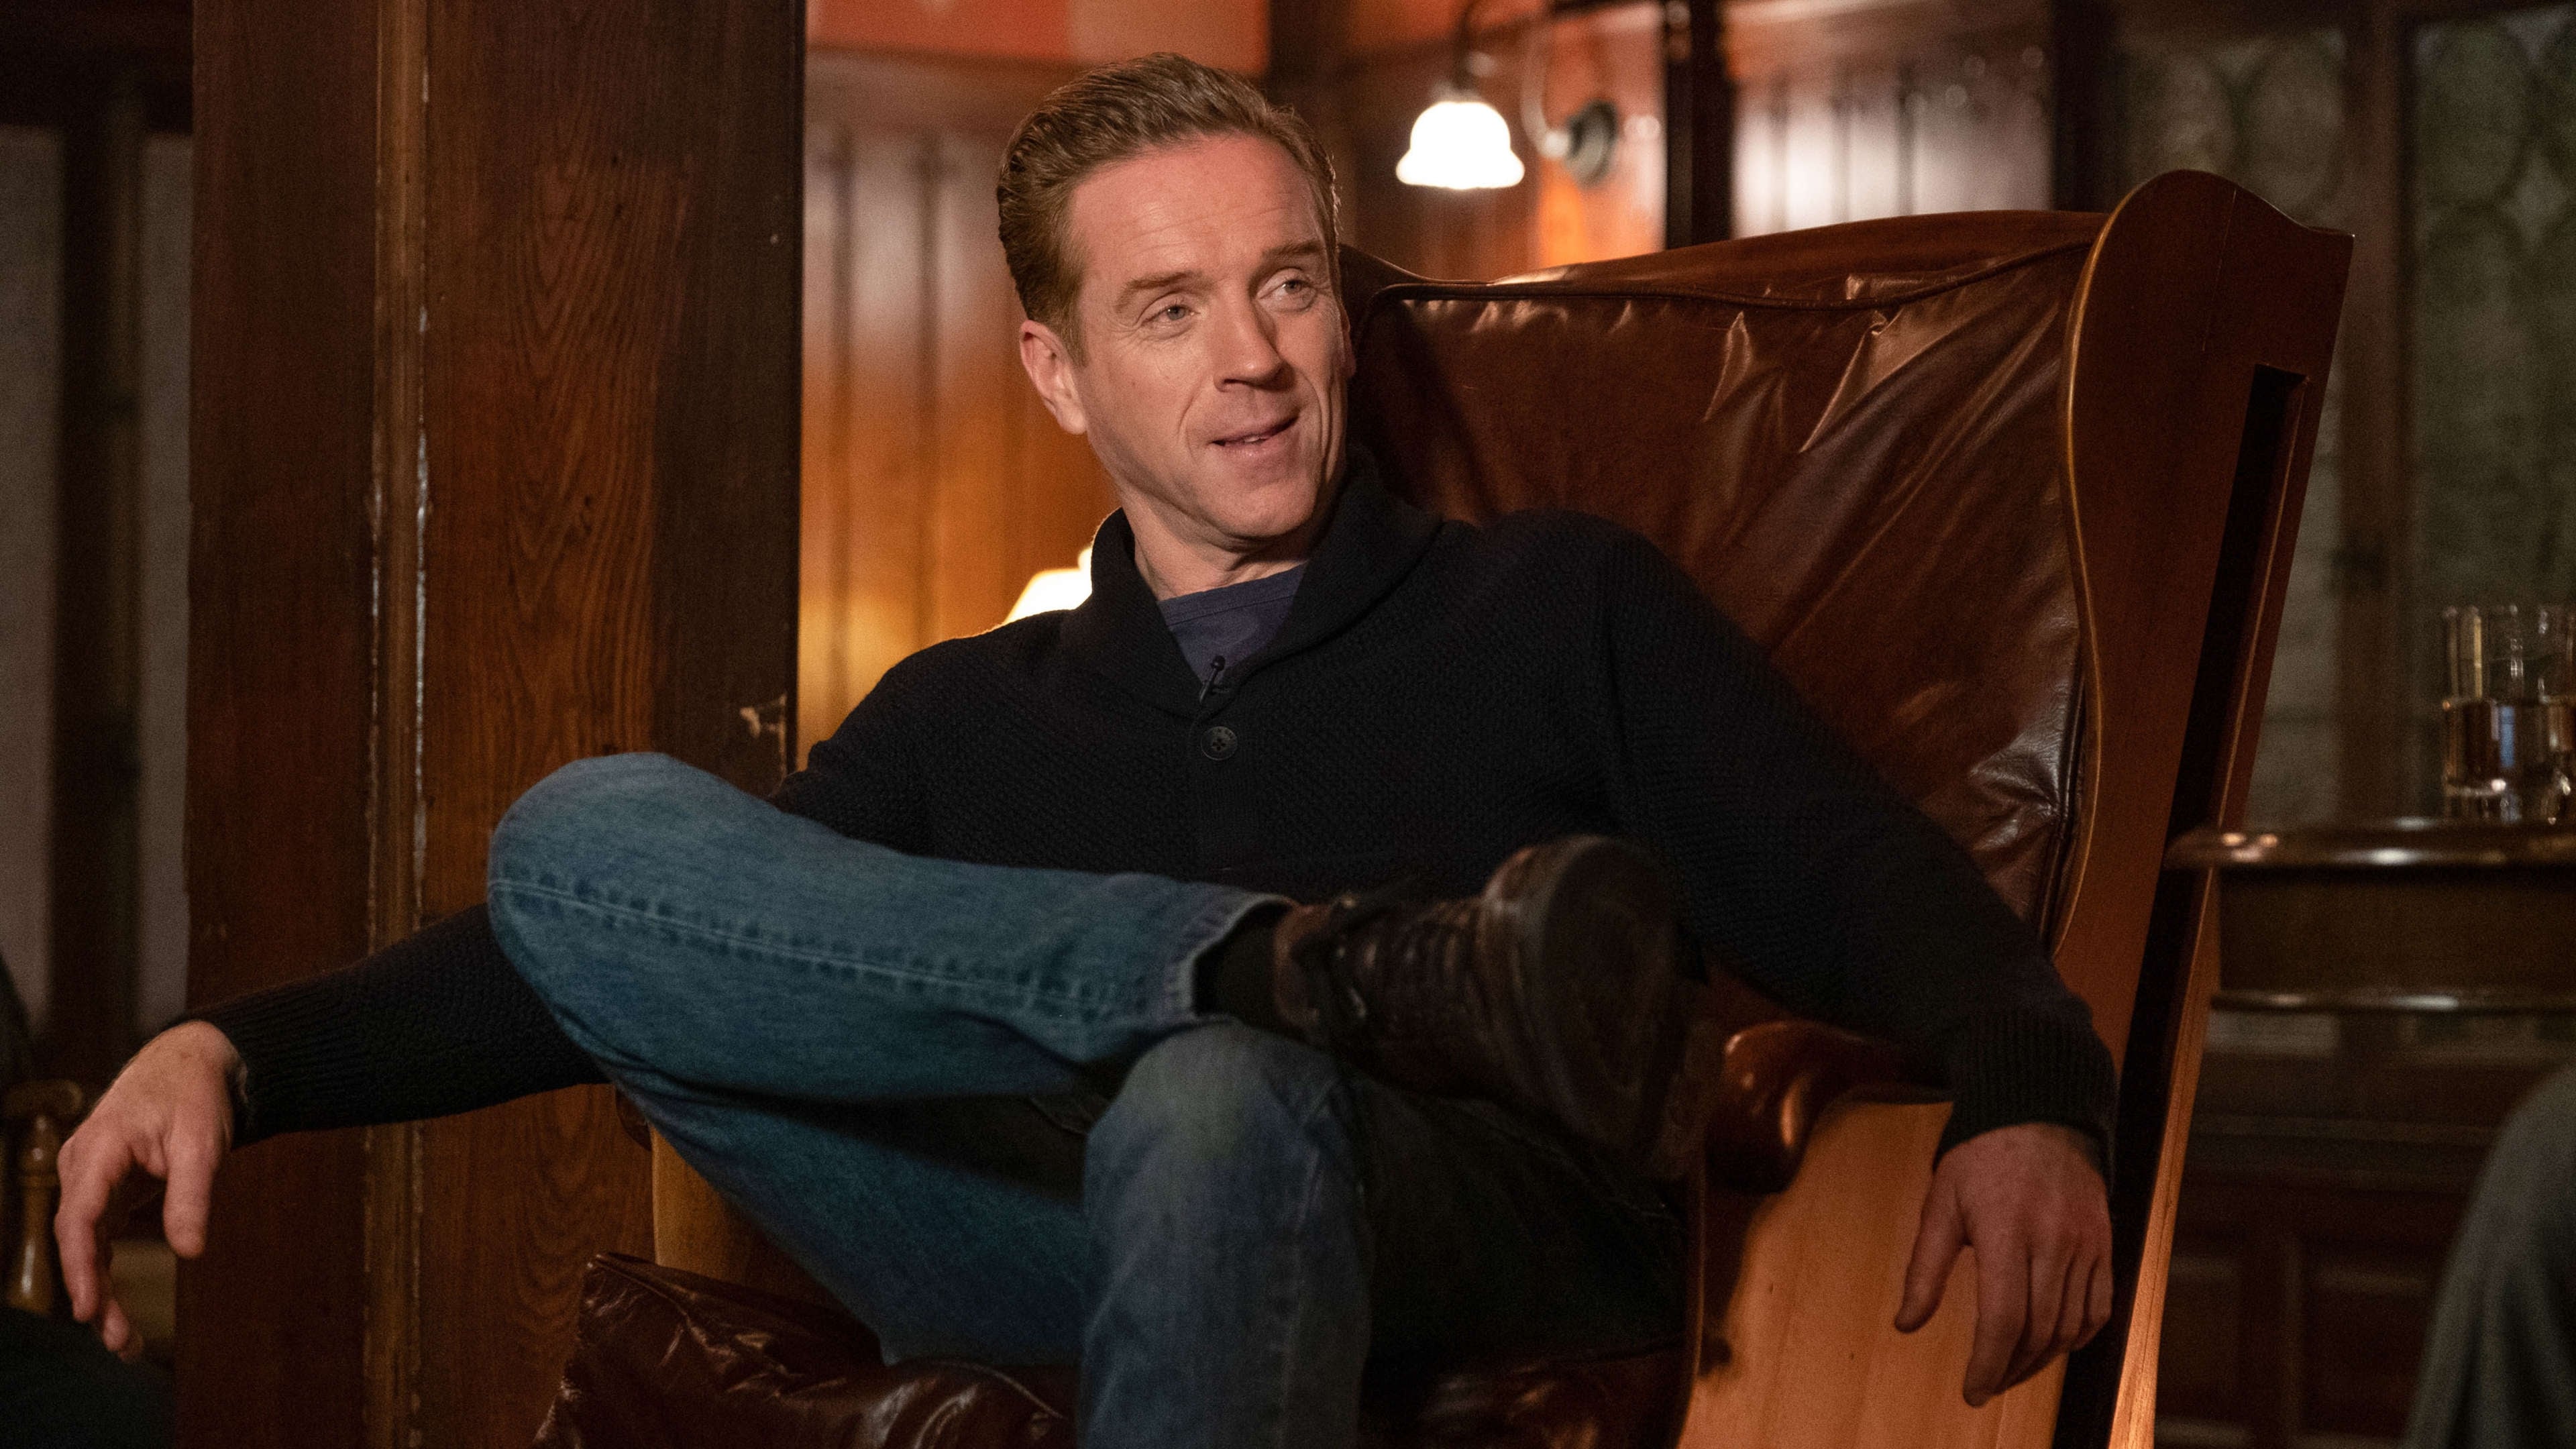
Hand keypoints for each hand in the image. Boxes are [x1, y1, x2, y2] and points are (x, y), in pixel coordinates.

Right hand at [55, 1020, 240, 1357]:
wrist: (189, 1064)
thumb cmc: (194, 1097)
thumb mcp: (203, 1143)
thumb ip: (192, 1195)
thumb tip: (191, 1251)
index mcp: (98, 1150)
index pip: (79, 1218)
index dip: (80, 1268)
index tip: (90, 1309)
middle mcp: (81, 1167)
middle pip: (78, 1241)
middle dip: (94, 1294)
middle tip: (121, 1342)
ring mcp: (88, 1180)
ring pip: (84, 1245)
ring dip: (99, 1291)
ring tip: (123, 1342)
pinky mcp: (102, 1191)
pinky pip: (96, 1238)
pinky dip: (104, 1273)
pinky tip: (116, 1310)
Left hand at [1893, 1121, 2110, 1405]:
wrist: (2040, 1113)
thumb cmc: (1981, 1158)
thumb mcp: (1941, 1204)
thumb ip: (1925, 1269)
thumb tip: (1906, 1324)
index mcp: (2006, 1231)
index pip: (2003, 1318)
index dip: (1988, 1364)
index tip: (1972, 1391)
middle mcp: (2053, 1241)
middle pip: (2039, 1329)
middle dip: (2010, 1368)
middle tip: (1987, 1385)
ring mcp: (2085, 1244)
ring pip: (2070, 1325)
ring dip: (2042, 1359)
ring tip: (2012, 1370)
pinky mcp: (2105, 1245)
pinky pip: (2099, 1307)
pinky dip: (2078, 1337)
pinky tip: (2054, 1346)